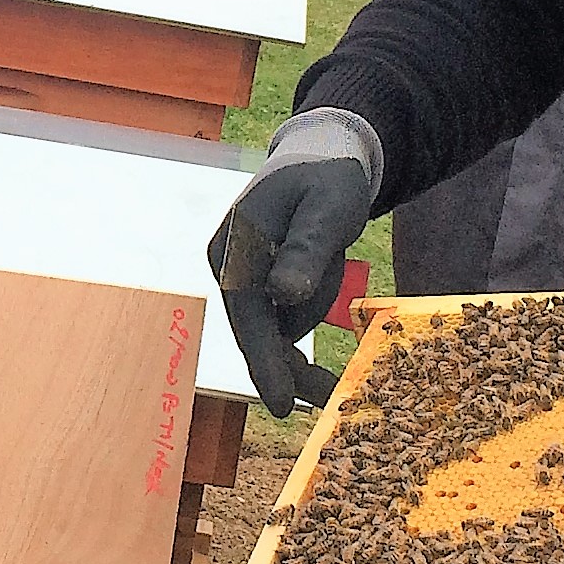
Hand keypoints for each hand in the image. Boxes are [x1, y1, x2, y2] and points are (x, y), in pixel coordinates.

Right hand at [207, 109, 381, 417]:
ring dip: (305, 331)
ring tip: (335, 285)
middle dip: (288, 367)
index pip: (247, 313)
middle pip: (255, 330)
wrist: (323, 156)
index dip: (265, 363)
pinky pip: (277, 320)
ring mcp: (239, 273)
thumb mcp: (327, 209)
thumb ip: (305, 250)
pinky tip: (324, 313)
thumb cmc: (328, 178)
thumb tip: (281, 296)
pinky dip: (301, 326)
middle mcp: (227, 262)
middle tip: (327, 399)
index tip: (283, 406)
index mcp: (237, 243)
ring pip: (271, 329)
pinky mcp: (255, 282)